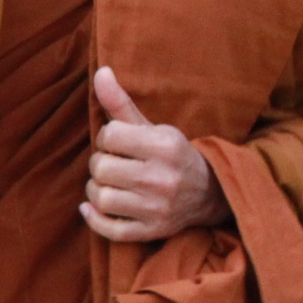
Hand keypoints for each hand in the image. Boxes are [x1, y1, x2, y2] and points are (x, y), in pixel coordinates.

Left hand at [82, 66, 226, 241]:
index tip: (117, 142)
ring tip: (107, 184)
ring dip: (96, 190)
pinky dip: (94, 218)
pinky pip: (109, 229)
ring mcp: (157, 208)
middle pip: (101, 168)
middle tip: (112, 164)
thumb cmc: (172, 155)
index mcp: (165, 145)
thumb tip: (100, 72)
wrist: (209, 192)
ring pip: (101, 198)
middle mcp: (162, 178)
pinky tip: (92, 207)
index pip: (109, 135)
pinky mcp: (152, 231)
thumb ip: (121, 103)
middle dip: (100, 164)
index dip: (106, 137)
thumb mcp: (152, 127)